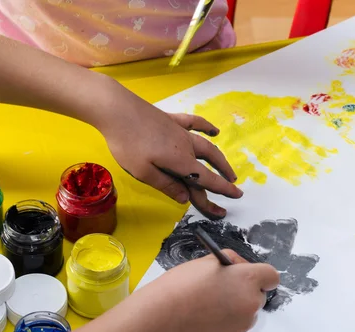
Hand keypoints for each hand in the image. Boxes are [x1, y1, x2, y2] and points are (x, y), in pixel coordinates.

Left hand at [95, 83, 242, 219]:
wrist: (117, 109)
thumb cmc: (127, 144)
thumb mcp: (143, 172)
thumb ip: (166, 185)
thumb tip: (185, 198)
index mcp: (180, 161)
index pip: (206, 179)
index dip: (222, 189)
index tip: (237, 196)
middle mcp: (186, 146)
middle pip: (210, 163)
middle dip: (223, 176)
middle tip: (234, 186)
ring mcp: (180, 131)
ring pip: (206, 145)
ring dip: (219, 158)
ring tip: (228, 168)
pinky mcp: (172, 119)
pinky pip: (195, 123)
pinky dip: (206, 128)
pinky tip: (214, 131)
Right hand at [155, 250, 279, 331]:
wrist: (165, 315)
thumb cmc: (184, 284)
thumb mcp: (208, 260)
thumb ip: (231, 262)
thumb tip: (239, 268)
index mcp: (248, 279)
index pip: (271, 276)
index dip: (260, 275)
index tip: (246, 276)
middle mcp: (251, 303)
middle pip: (259, 296)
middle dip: (245, 291)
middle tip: (222, 289)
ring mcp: (243, 324)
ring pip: (247, 313)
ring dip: (236, 308)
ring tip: (209, 305)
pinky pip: (234, 327)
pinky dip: (225, 323)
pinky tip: (204, 318)